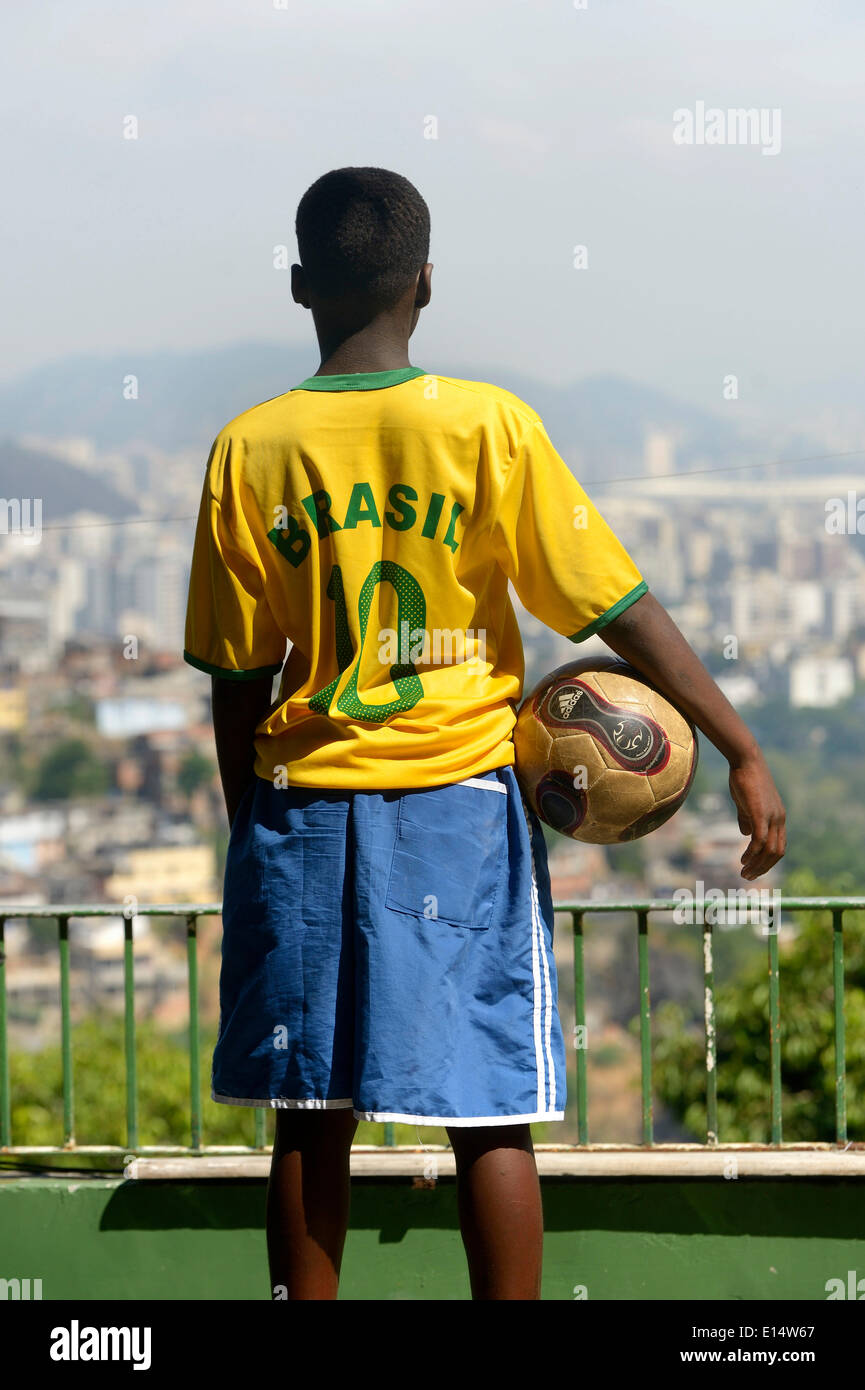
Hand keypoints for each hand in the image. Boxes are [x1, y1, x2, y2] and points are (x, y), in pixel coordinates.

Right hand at [728, 753, 785, 880]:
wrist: (746, 760)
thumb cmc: (744, 779)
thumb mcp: (746, 803)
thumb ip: (747, 818)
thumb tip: (745, 834)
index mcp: (778, 817)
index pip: (779, 845)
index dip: (767, 860)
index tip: (754, 868)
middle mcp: (779, 819)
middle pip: (777, 852)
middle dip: (763, 868)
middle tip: (748, 876)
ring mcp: (772, 817)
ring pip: (769, 850)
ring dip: (757, 865)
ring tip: (744, 873)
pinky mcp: (761, 814)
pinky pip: (759, 841)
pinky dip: (752, 854)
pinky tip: (743, 860)